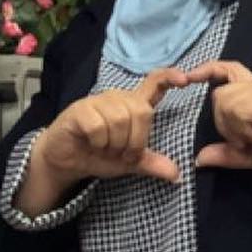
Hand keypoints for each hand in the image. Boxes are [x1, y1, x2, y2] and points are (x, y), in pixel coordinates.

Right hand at [38, 68, 188, 184]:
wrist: (66, 161)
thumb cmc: (98, 155)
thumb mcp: (129, 163)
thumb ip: (151, 164)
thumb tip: (175, 174)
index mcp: (132, 106)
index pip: (154, 82)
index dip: (169, 77)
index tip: (185, 79)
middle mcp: (117, 98)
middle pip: (141, 111)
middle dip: (135, 140)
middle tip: (122, 153)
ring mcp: (97, 101)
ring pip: (120, 119)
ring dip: (115, 143)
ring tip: (105, 149)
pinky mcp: (80, 109)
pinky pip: (98, 126)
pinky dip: (98, 142)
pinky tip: (91, 144)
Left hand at [186, 61, 251, 176]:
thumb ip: (227, 154)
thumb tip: (199, 158)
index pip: (226, 69)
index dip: (206, 70)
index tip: (189, 78)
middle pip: (218, 94)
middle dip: (223, 123)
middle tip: (247, 140)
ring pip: (224, 101)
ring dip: (234, 128)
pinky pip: (237, 109)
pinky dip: (242, 128)